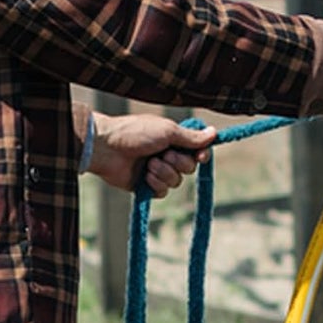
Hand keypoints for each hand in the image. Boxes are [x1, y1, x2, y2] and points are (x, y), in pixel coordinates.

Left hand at [87, 113, 216, 197]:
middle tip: (163, 154)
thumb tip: (214, 133)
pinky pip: (163, 192)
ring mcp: (156, 171)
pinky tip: (145, 176)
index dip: (201, 155)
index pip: (196, 151)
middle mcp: (166, 155)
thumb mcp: (167, 131)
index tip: (201, 156)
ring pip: (176, 181)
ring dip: (165, 172)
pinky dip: (156, 184)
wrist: (107, 148)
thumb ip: (191, 137)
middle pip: (189, 168)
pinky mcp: (146, 186)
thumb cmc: (135, 133)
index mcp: (172, 139)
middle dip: (178, 163)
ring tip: (149, 164)